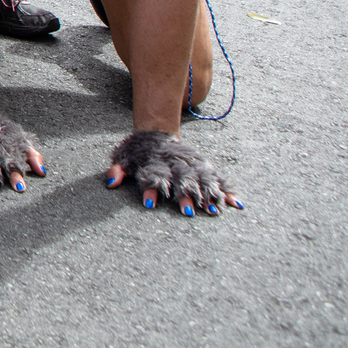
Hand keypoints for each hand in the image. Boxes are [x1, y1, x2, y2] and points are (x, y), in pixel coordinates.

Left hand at [107, 129, 242, 215]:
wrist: (156, 136)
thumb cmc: (139, 154)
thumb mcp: (124, 159)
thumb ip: (118, 170)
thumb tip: (110, 182)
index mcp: (156, 163)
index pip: (153, 176)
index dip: (151, 190)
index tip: (149, 204)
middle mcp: (176, 164)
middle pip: (182, 179)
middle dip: (185, 195)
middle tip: (187, 212)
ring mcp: (193, 165)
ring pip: (203, 179)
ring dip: (208, 195)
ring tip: (213, 211)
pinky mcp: (205, 168)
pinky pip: (219, 179)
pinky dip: (228, 190)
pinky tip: (236, 204)